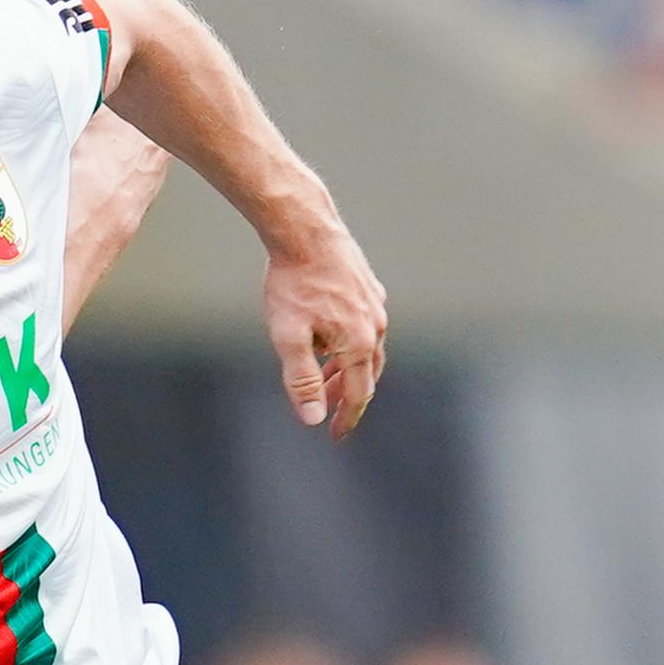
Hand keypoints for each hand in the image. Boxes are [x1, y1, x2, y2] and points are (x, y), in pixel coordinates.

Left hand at [262, 225, 386, 440]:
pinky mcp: (367, 285)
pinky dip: (350, 340)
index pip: (358, 394)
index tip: (334, 435)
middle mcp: (375, 325)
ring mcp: (374, 303)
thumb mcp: (288, 336)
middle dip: (347, 394)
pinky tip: (329, 335)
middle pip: (367, 373)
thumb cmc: (293, 282)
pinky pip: (365, 323)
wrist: (304, 230)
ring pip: (367, 347)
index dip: (346, 417)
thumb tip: (313, 419)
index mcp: (358, 344)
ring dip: (347, 367)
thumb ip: (301, 380)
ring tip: (323, 375)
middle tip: (327, 408)